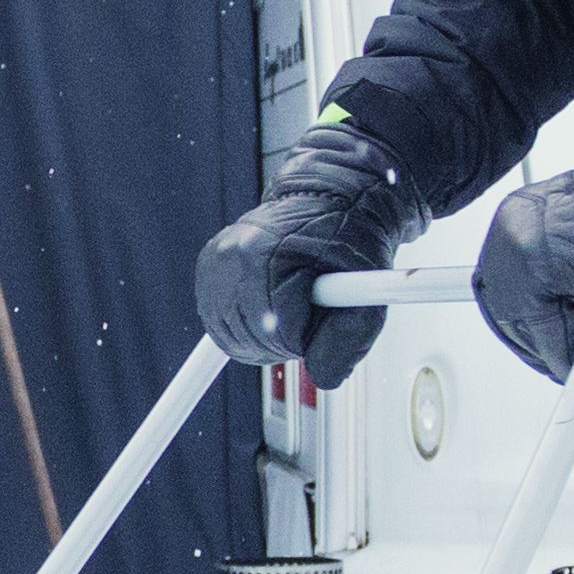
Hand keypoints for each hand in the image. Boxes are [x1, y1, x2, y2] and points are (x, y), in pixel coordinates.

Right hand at [194, 120, 415, 387]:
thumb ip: (348, 339)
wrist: (332, 195)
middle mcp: (230, 255)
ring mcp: (214, 261)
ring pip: (229, 337)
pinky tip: (270, 307)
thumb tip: (325, 378)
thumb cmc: (350, 235)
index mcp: (264, 254)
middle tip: (311, 310)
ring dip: (265, 337)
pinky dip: (246, 328)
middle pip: (249, 339)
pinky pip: (219, 323)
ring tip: (293, 306)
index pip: (277, 334)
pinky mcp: (208, 267)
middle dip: (285, 339)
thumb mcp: (365, 289)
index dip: (306, 336)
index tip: (324, 311)